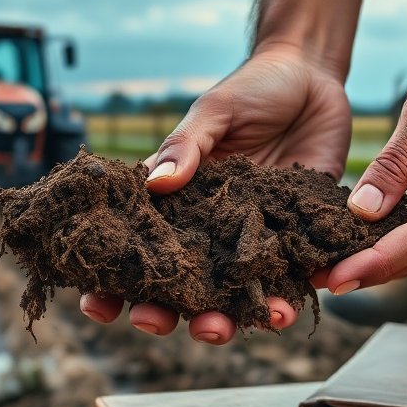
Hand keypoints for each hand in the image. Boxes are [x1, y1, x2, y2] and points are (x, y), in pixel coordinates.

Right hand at [80, 46, 353, 342]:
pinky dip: (289, 298)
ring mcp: (254, 239)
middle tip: (154, 322)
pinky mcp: (299, 237)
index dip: (112, 283)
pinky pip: (294, 277)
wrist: (311, 77)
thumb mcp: (212, 113)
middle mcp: (212, 232)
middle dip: (164, 314)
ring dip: (226, 320)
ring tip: (220, 329)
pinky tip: (284, 309)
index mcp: (178, 204)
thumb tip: (154, 185)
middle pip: (182, 288)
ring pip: (235, 296)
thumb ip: (185, 147)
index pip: (138, 250)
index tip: (95, 304)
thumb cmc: (251, 91)